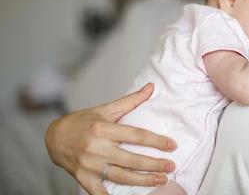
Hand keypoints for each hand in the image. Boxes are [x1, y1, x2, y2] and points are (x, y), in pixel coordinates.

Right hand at [45, 83, 176, 194]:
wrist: (54, 136)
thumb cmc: (83, 121)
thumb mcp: (105, 109)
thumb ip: (130, 100)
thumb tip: (151, 87)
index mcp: (104, 129)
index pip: (136, 135)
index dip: (156, 141)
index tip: (172, 145)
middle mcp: (97, 147)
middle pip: (131, 158)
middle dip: (154, 164)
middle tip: (171, 166)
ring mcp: (90, 164)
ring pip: (121, 176)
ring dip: (143, 180)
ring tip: (161, 180)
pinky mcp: (83, 177)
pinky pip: (98, 192)